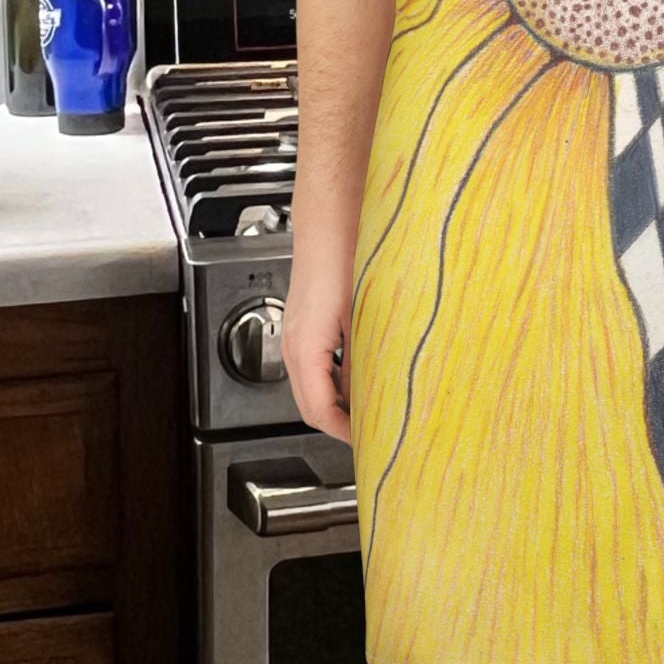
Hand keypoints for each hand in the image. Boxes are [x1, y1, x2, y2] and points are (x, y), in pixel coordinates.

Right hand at [281, 241, 353, 442]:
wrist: (330, 221)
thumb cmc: (345, 258)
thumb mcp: (363, 317)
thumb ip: (362, 362)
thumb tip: (371, 398)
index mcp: (305, 348)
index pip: (319, 411)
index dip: (343, 432)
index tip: (366, 442)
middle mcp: (293, 344)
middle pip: (309, 404)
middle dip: (337, 423)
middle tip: (369, 433)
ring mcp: (294, 333)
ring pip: (310, 385)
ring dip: (335, 401)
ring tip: (368, 407)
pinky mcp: (303, 322)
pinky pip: (312, 364)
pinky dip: (332, 379)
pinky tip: (358, 374)